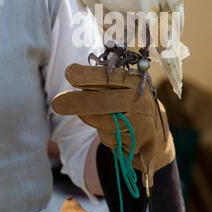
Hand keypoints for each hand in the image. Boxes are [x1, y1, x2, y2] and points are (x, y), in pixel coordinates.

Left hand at [52, 63, 174, 190]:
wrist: (155, 136)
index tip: (69, 72)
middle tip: (56, 103)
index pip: (109, 77)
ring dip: (92, 119)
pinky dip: (106, 135)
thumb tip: (72, 74)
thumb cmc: (130, 107)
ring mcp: (140, 120)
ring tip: (100, 115)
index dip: (88, 75)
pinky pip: (110, 137)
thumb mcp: (122, 91)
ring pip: (103, 122)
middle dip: (77, 102)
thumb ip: (102, 84)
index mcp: (134, 81)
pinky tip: (116, 132)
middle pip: (103, 101)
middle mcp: (140, 98)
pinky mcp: (137, 139)